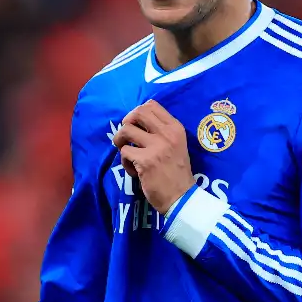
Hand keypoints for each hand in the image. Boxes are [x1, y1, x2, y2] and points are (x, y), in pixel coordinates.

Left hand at [111, 100, 193, 214]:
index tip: (134, 125)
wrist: (181, 196)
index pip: (151, 105)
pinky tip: (134, 171)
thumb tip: (135, 120)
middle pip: (137, 113)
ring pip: (126, 131)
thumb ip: (161, 131)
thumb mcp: (176, 145)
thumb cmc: (176, 172)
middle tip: (126, 137)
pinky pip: (124, 152)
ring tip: (127, 154)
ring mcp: (156, 146)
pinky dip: (125, 162)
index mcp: (175, 128)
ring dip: (120, 142)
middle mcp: (167, 134)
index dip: (136, 113)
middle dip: (125, 123)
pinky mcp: (145, 161)